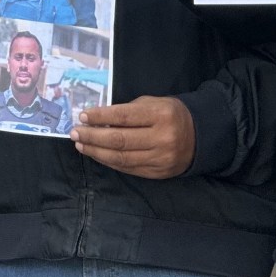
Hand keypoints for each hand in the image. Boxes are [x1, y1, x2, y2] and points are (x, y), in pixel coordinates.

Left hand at [73, 96, 194, 178]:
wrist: (200, 137)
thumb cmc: (170, 115)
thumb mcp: (154, 103)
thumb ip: (129, 110)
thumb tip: (98, 119)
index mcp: (161, 114)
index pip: (124, 116)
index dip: (101, 117)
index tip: (83, 117)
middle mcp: (162, 138)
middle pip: (120, 140)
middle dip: (93, 137)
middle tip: (75, 133)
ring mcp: (160, 158)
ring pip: (121, 158)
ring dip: (96, 151)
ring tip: (81, 145)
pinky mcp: (158, 173)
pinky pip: (128, 168)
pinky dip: (109, 162)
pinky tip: (97, 154)